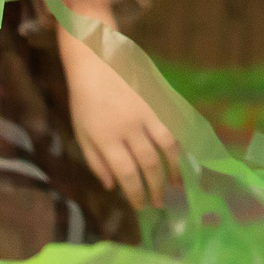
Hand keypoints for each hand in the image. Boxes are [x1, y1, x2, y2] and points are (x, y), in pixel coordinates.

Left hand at [60, 33, 181, 209]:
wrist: (96, 57)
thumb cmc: (84, 97)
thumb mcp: (80, 131)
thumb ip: (95, 160)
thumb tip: (112, 186)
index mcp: (105, 138)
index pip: (126, 174)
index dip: (136, 194)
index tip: (141, 207)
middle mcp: (128, 128)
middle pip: (148, 165)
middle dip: (155, 188)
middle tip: (160, 203)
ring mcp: (146, 112)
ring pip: (167, 147)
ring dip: (174, 170)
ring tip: (175, 186)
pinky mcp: (157, 98)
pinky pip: (175, 125)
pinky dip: (182, 142)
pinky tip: (183, 156)